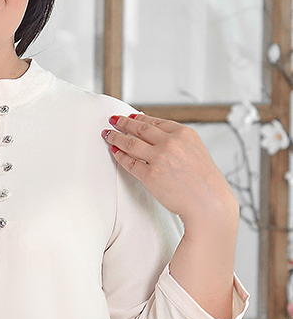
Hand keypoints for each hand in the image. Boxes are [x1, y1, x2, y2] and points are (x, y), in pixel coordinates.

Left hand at [102, 112, 238, 226]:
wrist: (209, 202)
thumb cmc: (204, 182)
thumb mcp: (196, 151)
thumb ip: (179, 142)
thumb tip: (159, 136)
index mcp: (184, 133)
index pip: (156, 121)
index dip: (140, 118)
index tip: (131, 116)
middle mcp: (171, 142)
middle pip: (140, 128)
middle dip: (124, 123)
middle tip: (113, 120)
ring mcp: (159, 158)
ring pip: (130, 143)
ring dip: (115, 137)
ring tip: (107, 134)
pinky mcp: (150, 175)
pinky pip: (129, 162)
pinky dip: (119, 155)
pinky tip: (114, 152)